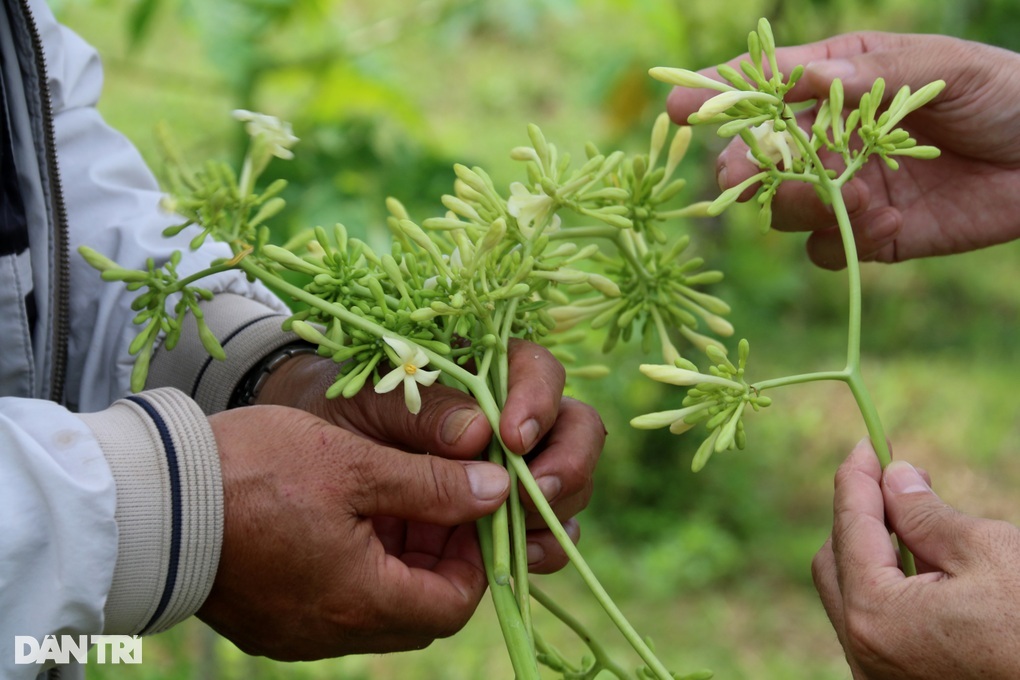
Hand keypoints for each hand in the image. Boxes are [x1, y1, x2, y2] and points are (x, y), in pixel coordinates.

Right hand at [199, 405, 511, 659]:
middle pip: (419, 609)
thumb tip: (499, 493)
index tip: (471, 506)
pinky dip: (358, 568)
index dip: (476, 556)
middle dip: (439, 555)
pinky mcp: (271, 621)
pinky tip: (346, 518)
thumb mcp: (356, 464)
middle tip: (435, 497)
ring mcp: (297, 632)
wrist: (149, 497)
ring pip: (378, 607)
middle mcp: (332, 632)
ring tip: (390, 498)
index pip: (455, 602)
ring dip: (398, 559)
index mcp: (361, 600)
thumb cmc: (255, 471)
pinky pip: (336, 605)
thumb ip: (433, 484)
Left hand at [257, 338, 605, 572]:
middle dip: (566, 461)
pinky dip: (542, 547)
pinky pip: (544, 533)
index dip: (538, 400)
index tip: (511, 437)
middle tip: (532, 492)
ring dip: (558, 509)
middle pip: (576, 426)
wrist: (306, 459)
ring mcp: (512, 471)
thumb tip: (482, 435)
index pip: (537, 370)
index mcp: (485, 371)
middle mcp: (512, 418)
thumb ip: (421, 415)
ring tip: (525, 535)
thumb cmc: (338, 413)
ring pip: (570, 482)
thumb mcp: (368, 404)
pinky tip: (518, 560)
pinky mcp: (500, 518)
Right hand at [665, 32, 1019, 268]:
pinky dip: (844, 243)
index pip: (766, 88)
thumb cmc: (1006, 93)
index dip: (718, 95)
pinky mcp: (870, 235)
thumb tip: (810, 84)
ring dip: (805, 206)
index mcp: (840, 82)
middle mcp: (831, 140)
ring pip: (785, 209)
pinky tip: (888, 221)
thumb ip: (877, 76)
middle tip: (738, 179)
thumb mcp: (946, 68)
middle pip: (760, 159)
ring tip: (859, 196)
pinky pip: (828, 250)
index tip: (678, 104)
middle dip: (746, 169)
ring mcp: (845, 190)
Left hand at [811, 440, 1019, 678]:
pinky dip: (887, 588)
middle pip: (836, 560)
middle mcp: (862, 650)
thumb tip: (893, 478)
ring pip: (851, 594)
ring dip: (874, 551)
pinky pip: (874, 624)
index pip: (850, 527)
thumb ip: (926, 513)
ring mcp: (876, 674)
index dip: (857, 478)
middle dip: (861, 514)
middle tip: (896, 479)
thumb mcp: (986, 553)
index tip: (869, 445)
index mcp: (875, 614)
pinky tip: (920, 565)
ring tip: (915, 519)